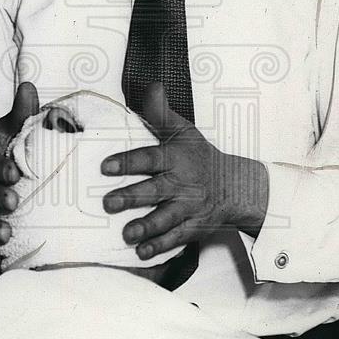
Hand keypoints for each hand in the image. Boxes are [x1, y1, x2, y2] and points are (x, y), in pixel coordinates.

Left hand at [101, 83, 268, 260]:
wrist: (234, 186)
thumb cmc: (200, 157)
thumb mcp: (184, 131)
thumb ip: (162, 113)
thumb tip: (152, 87)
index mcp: (176, 158)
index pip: (150, 158)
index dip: (128, 162)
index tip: (105, 166)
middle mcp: (181, 184)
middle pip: (154, 191)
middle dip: (132, 197)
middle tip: (108, 203)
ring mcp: (187, 208)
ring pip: (165, 219)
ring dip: (146, 227)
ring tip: (128, 233)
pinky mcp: (191, 228)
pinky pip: (176, 239)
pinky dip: (160, 247)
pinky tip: (142, 252)